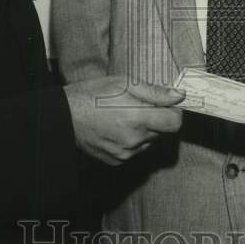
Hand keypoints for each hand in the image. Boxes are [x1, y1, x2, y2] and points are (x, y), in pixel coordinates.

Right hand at [64, 76, 184, 165]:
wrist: (65, 116)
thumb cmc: (93, 94)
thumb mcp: (124, 83)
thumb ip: (155, 92)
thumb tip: (179, 96)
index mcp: (138, 118)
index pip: (175, 123)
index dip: (174, 112)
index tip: (167, 105)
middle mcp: (134, 140)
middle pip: (161, 131)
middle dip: (155, 119)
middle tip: (137, 106)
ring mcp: (125, 153)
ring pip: (148, 141)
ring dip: (143, 130)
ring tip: (123, 116)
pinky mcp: (117, 160)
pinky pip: (134, 150)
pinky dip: (131, 140)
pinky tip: (116, 128)